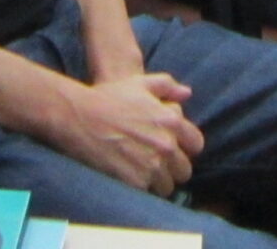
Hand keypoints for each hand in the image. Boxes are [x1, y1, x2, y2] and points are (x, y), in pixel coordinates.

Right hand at [49, 74, 203, 195]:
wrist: (80, 117)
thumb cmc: (109, 98)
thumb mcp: (140, 83)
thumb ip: (167, 86)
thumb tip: (186, 94)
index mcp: (172, 122)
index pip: (196, 145)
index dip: (185, 148)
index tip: (172, 149)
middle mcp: (166, 145)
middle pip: (184, 170)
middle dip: (172, 168)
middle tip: (154, 163)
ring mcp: (152, 165)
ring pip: (167, 186)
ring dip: (157, 181)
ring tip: (140, 172)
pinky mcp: (136, 182)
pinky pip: (148, 193)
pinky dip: (141, 188)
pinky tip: (128, 176)